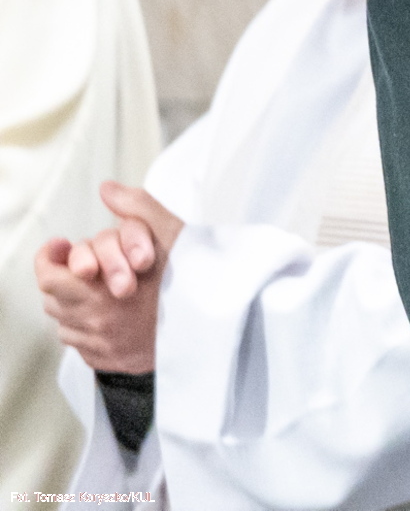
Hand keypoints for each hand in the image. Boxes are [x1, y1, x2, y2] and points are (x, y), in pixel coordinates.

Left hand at [33, 183, 184, 372]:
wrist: (216, 333)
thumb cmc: (196, 284)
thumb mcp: (174, 235)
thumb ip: (139, 208)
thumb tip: (108, 190)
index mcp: (100, 293)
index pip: (50, 277)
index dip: (51, 259)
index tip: (61, 246)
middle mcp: (95, 324)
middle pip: (54, 299)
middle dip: (66, 280)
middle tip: (84, 269)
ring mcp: (100, 347)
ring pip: (65, 322)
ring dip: (76, 305)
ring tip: (101, 292)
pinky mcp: (108, 362)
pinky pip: (82, 344)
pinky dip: (89, 329)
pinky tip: (114, 317)